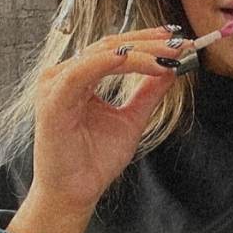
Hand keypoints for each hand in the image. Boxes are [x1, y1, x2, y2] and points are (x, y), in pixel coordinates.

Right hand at [7, 26, 190, 232]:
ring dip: (138, 51)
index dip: (148, 41)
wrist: (75, 191)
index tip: (178, 40)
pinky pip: (84, 71)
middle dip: (148, 42)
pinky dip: (112, 63)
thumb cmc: (94, 160)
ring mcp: (57, 84)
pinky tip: (137, 61)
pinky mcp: (54, 99)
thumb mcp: (132, 120)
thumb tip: (171, 69)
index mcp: (80, 77)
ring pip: (102, 53)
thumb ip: (148, 93)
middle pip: (111, 45)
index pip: (116, 49)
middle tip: (179, 42)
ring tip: (168, 54)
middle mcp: (65, 75)